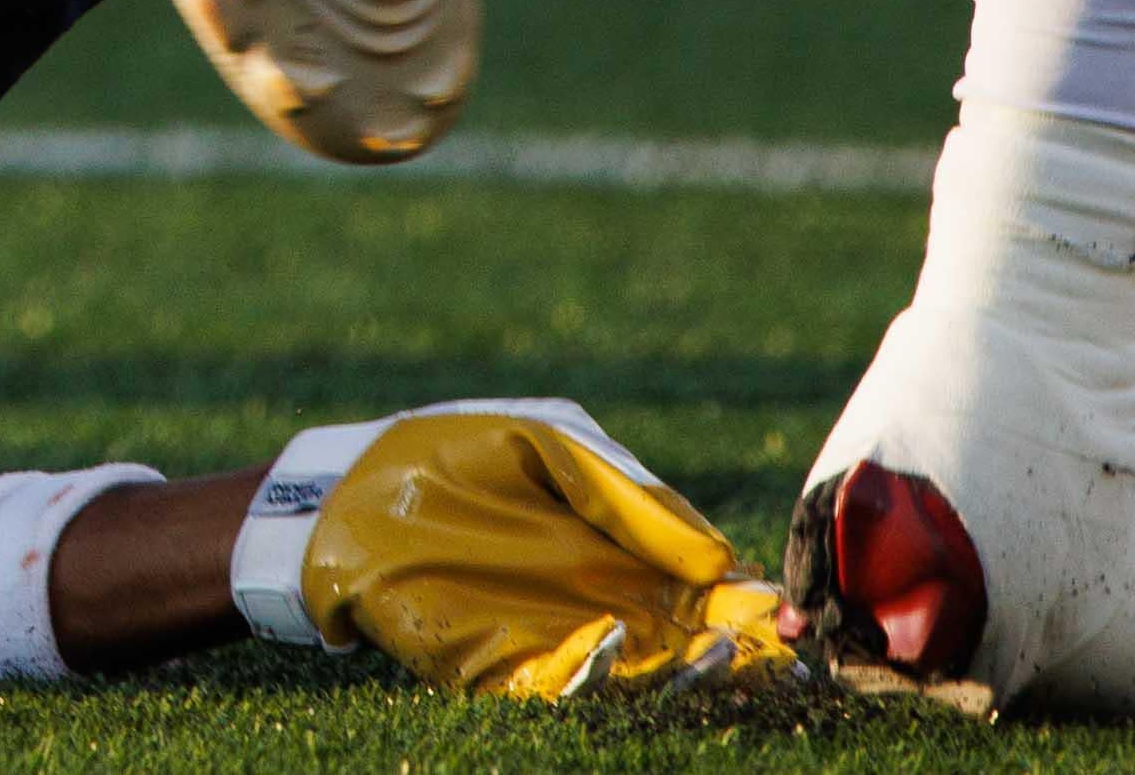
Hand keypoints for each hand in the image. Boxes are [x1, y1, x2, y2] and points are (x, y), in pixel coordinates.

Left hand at [241, 400, 798, 697]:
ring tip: (713, 654)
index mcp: (623, 551)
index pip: (709, 591)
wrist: (340, 496)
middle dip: (735, 657)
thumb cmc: (448, 456)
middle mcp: (602, 604)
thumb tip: (714, 556)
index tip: (793, 622)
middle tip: (772, 656)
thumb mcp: (550, 448)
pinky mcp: (506, 667)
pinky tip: (614, 646)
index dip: (754, 611)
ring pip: (640, 675)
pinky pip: (563, 686)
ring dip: (681, 674)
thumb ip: (628, 493)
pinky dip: (592, 674)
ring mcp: (556, 639)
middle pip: (688, 646)